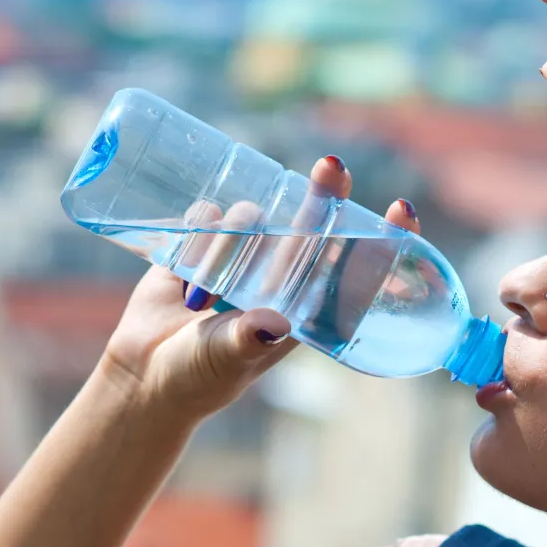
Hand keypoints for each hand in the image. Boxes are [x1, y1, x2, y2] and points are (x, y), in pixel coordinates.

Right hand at [98, 156, 422, 420]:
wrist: (143, 376)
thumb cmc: (196, 378)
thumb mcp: (224, 360)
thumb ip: (247, 340)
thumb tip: (273, 322)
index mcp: (302, 309)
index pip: (353, 270)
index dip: (382, 241)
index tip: (403, 209)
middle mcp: (279, 279)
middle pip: (314, 225)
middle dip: (326, 195)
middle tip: (332, 168)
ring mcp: (242, 258)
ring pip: (251, 219)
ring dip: (231, 240)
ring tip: (201, 295)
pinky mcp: (202, 245)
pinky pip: (206, 216)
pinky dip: (198, 230)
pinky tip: (182, 269)